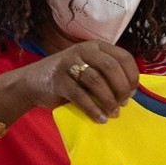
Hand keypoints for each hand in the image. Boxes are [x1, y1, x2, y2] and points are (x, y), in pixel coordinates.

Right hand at [21, 40, 138, 122]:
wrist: (33, 82)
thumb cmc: (69, 78)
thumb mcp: (90, 69)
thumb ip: (108, 75)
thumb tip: (131, 92)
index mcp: (96, 46)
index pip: (123, 57)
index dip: (132, 76)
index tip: (132, 93)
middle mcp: (83, 50)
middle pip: (111, 67)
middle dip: (121, 88)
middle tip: (123, 103)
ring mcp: (69, 63)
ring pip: (96, 80)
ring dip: (109, 100)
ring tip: (114, 113)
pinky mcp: (58, 80)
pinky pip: (80, 96)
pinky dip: (93, 109)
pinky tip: (100, 118)